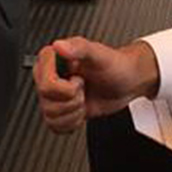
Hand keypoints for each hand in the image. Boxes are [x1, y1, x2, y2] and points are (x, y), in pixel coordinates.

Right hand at [33, 37, 159, 132]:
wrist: (127, 82)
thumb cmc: (115, 65)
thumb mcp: (99, 54)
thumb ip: (79, 47)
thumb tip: (59, 45)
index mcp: (53, 58)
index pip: (44, 83)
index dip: (63, 88)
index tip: (78, 78)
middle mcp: (49, 76)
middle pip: (46, 101)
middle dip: (72, 100)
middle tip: (83, 88)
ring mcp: (54, 94)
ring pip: (50, 115)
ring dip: (74, 112)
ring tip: (84, 98)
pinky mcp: (60, 109)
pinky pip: (54, 125)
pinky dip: (72, 123)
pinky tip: (81, 110)